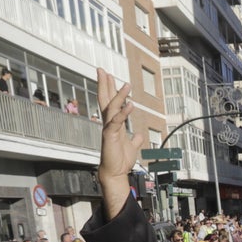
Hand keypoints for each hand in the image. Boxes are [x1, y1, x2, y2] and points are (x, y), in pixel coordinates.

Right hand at [96, 68, 144, 218]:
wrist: (115, 172)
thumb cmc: (120, 160)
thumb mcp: (132, 147)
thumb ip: (135, 139)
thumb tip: (140, 135)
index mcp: (113, 124)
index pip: (109, 102)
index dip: (108, 89)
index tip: (107, 75)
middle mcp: (109, 124)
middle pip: (105, 100)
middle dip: (104, 84)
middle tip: (101, 69)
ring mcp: (109, 129)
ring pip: (112, 107)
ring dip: (119, 95)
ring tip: (126, 83)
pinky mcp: (111, 136)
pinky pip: (117, 121)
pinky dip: (124, 112)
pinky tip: (131, 104)